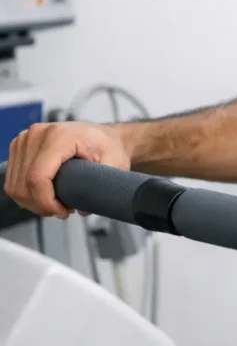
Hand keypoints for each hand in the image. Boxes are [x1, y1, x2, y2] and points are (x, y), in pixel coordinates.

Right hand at [3, 122, 130, 217]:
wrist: (101, 135)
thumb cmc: (106, 146)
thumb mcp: (115, 163)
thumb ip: (102, 185)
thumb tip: (83, 208)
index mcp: (60, 136)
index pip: (38, 178)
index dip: (47, 202)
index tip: (63, 212)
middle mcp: (38, 134)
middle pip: (24, 185)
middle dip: (42, 205)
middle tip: (62, 209)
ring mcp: (26, 139)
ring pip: (15, 186)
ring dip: (32, 202)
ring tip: (55, 202)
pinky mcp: (20, 146)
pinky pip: (13, 180)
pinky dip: (25, 194)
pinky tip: (44, 195)